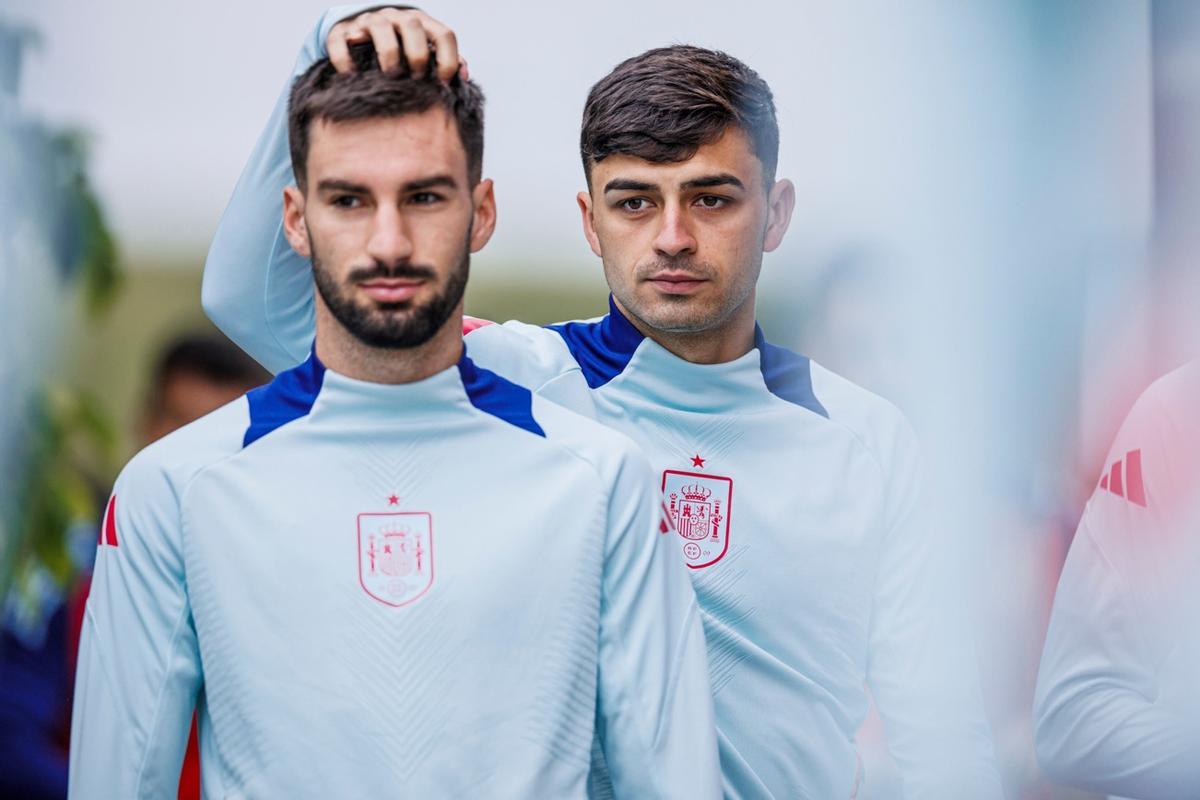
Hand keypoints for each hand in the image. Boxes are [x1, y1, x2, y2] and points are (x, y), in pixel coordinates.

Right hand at [327, 7, 465, 80]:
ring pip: (380, 28)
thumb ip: (446, 62)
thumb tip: (463, 76)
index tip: (443, 82)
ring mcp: (369, 21)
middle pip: (413, 26)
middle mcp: (396, 18)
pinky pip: (341, 42)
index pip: (444, 34)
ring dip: (388, 55)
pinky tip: (352, 77)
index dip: (448, 59)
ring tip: (390, 77)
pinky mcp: (342, 32)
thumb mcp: (425, 53)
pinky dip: (346, 60)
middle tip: (416, 79)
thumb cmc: (402, 52)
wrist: (363, 37)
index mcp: (422, 24)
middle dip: (418, 55)